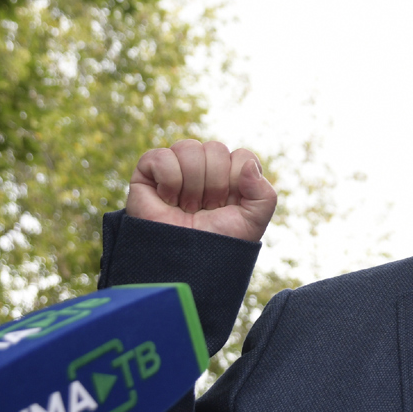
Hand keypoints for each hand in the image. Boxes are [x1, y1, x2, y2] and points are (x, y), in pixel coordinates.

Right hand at [126, 140, 276, 242]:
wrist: (186, 263)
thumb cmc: (218, 242)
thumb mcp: (253, 221)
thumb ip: (264, 193)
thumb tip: (248, 165)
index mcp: (230, 175)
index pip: (242, 156)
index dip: (236, 182)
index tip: (227, 206)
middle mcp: (204, 167)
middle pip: (216, 149)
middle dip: (214, 185)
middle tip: (205, 209)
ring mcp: (176, 167)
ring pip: (189, 148)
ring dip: (192, 184)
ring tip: (187, 207)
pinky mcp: (148, 172)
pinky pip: (161, 156)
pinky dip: (169, 180)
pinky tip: (168, 200)